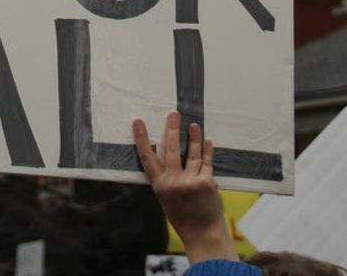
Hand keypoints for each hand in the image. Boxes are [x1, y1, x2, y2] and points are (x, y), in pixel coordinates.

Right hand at [133, 111, 235, 263]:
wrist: (203, 233)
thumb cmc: (183, 217)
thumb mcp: (166, 199)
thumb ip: (165, 180)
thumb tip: (166, 158)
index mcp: (160, 185)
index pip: (147, 157)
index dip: (142, 138)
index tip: (138, 122)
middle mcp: (174, 181)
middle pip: (171, 148)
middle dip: (171, 129)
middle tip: (173, 114)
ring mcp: (191, 180)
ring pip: (192, 152)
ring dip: (194, 137)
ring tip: (193, 125)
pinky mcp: (207, 181)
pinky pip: (207, 162)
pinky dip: (208, 150)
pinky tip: (208, 142)